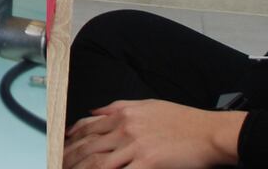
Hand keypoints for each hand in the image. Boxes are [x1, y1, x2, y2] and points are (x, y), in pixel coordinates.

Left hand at [63, 100, 245, 168]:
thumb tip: (97, 111)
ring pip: (98, 161)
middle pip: (89, 145)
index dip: (71, 137)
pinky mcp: (147, 162)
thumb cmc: (183, 120)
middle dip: (70, 157)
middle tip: (58, 165)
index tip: (61, 146)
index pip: (89, 125)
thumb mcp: (149, 105)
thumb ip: (119, 107)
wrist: (209, 133)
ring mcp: (135, 145)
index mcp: (125, 112)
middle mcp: (126, 127)